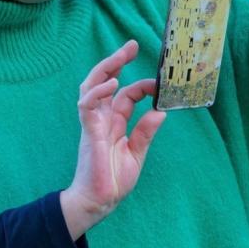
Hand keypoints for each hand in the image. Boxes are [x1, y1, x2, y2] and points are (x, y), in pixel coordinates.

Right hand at [61, 40, 166, 239]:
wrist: (99, 202)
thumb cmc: (113, 181)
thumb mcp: (136, 154)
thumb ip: (145, 132)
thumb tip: (161, 112)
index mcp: (114, 123)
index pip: (126, 95)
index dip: (141, 85)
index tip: (158, 84)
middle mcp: (102, 118)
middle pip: (105, 81)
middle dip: (116, 62)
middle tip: (131, 45)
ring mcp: (93, 123)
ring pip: (92, 85)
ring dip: (105, 68)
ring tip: (120, 55)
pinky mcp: (89, 131)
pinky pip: (87, 104)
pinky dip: (98, 91)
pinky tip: (113, 83)